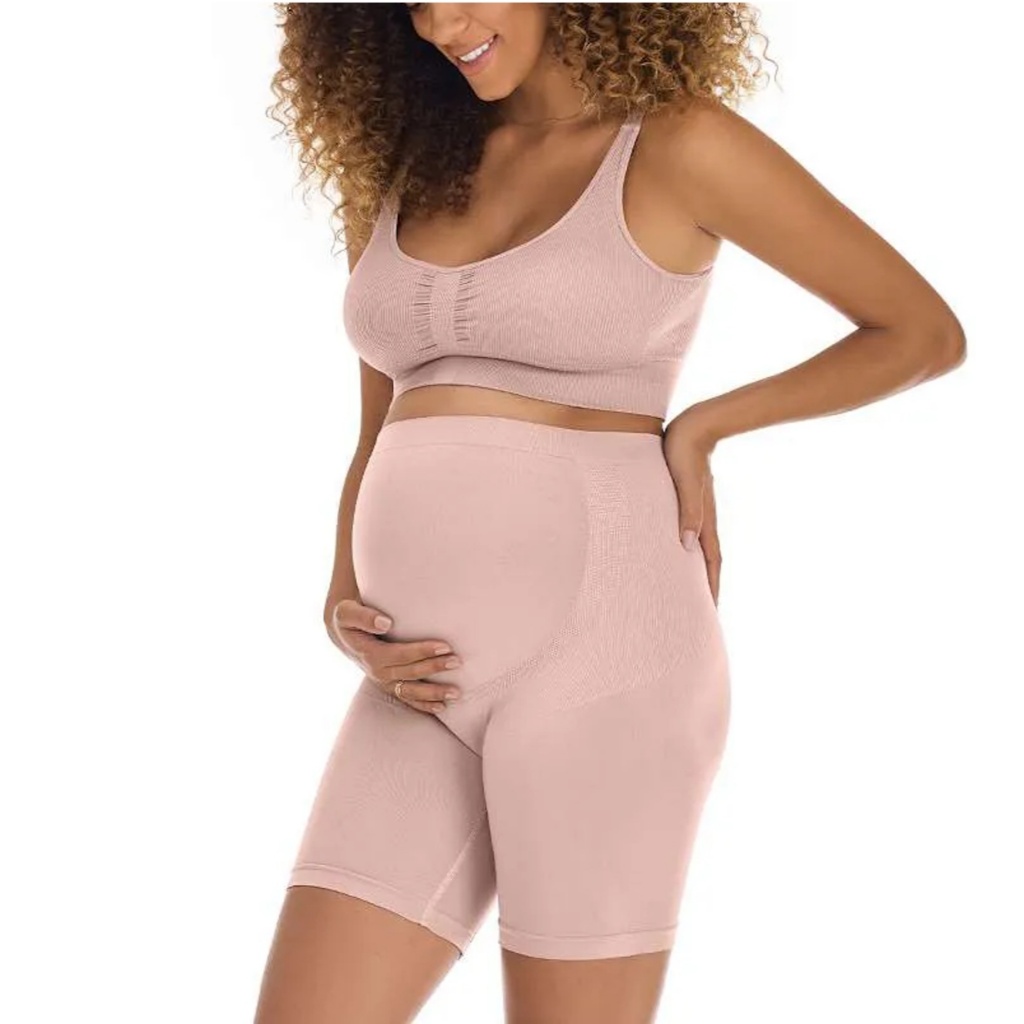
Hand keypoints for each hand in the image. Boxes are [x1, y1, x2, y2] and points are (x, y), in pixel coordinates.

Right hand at [324, 596, 461, 714]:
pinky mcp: (389, 686)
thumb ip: (363, 616)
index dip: (422, 651)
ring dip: (433, 693)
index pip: (400, 654)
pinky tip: (442, 707)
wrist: (344, 635)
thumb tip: (385, 623)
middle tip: (457, 661)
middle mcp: (377, 672)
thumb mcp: (346, 613)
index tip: (444, 646)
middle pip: (410, 672)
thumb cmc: (348, 620)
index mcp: (369, 654)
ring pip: (411, 691)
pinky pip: (407, 699)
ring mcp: (384, 681)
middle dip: (434, 668)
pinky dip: (424, 705)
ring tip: (456, 693)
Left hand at [663, 409, 722, 605]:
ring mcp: (698, 511)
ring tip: (689, 593)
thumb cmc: (684, 452)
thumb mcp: (685, 482)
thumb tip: (686, 546)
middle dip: (706, 590)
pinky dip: (687, 551)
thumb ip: (688, 511)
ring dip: (696, 573)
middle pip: (707, 563)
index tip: (709, 614)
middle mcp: (704, 520)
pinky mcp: (689, 502)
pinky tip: (678, 554)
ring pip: (698, 550)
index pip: (710, 564)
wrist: (694, 426)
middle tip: (701, 615)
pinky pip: (690, 534)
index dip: (710, 590)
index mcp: (705, 520)